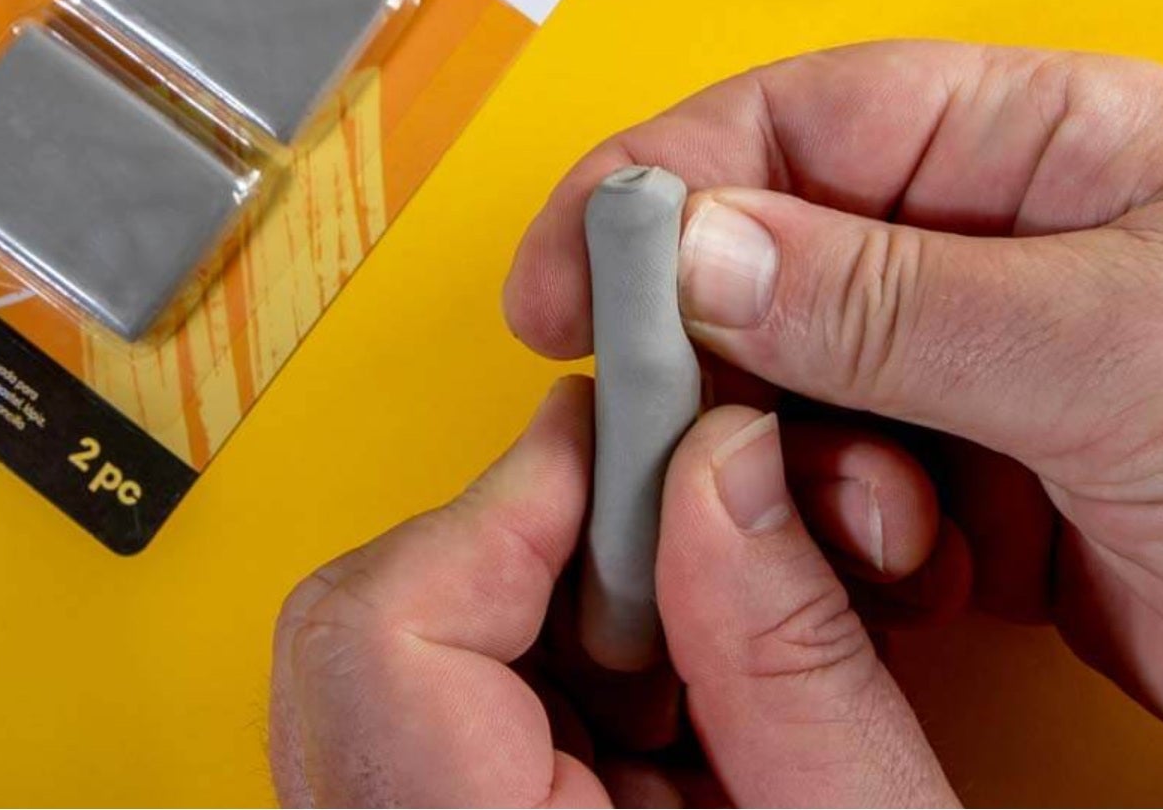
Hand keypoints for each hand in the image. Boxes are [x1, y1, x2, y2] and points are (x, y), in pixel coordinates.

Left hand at [270, 378, 958, 805]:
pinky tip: (658, 723)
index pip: (379, 628)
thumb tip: (721, 463)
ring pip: (411, 649)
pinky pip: (444, 706)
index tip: (611, 439)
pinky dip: (557, 676)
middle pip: (373, 626)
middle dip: (534, 554)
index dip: (497, 499)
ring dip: (557, 615)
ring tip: (686, 680)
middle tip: (673, 555)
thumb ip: (788, 653)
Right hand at [505, 40, 1162, 725]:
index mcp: (1042, 144)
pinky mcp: (981, 468)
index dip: (665, 179)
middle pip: (774, 249)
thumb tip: (695, 244)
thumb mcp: (1116, 353)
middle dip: (710, 342)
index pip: (802, 118)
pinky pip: (845, 473)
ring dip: (791, 459)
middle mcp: (998, 239)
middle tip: (650, 418)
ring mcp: (983, 358)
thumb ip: (891, 299)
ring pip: (795, 377)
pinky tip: (916, 565)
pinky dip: (845, 528)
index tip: (572, 265)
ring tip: (871, 520)